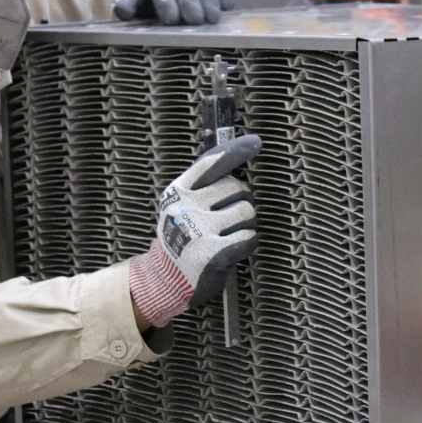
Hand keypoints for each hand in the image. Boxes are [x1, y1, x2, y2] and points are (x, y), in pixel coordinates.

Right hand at [127, 134, 260, 326]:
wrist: (165, 279)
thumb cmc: (181, 238)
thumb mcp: (180, 206)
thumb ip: (202, 187)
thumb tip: (236, 162)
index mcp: (179, 191)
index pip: (211, 162)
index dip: (236, 150)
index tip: (256, 143)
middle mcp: (187, 207)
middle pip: (238, 187)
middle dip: (242, 200)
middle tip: (229, 217)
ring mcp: (199, 230)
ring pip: (247, 212)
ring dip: (246, 224)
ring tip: (230, 234)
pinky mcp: (213, 253)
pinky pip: (249, 237)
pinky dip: (247, 243)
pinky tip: (232, 249)